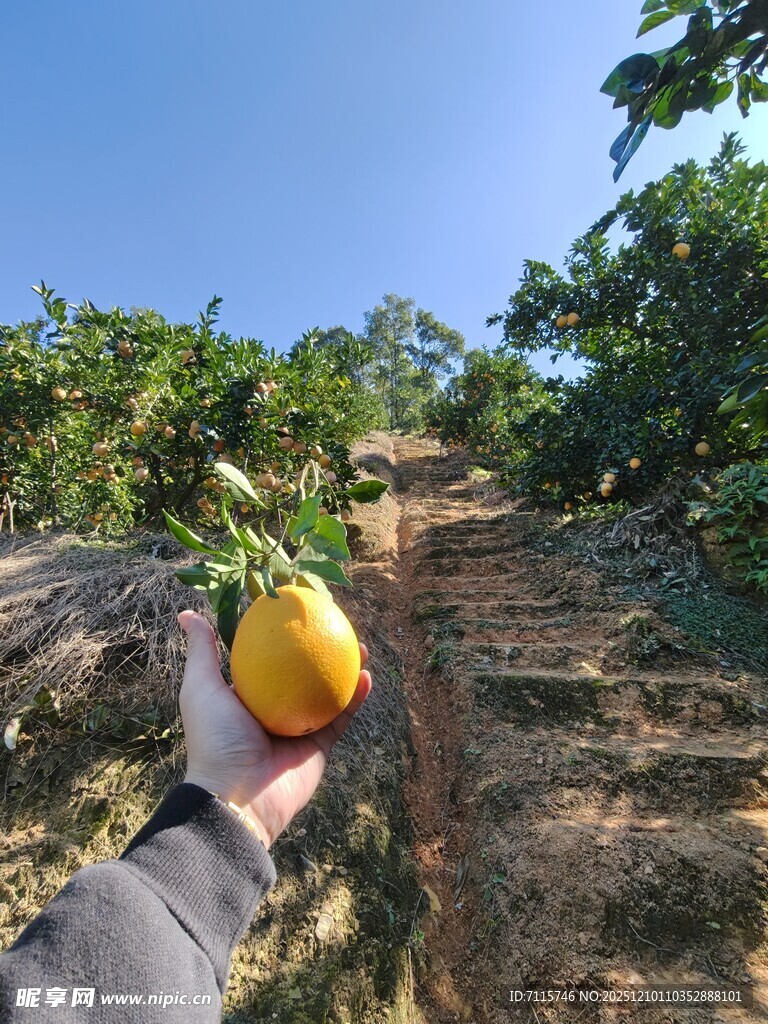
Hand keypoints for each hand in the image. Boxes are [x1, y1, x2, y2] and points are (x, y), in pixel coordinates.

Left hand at [178, 609, 371, 848]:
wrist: (239, 796)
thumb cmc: (215, 738)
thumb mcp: (201, 687)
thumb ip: (201, 651)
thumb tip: (187, 613)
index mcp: (246, 695)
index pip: (266, 658)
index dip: (282, 635)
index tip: (298, 611)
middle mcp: (273, 709)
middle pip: (301, 672)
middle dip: (320, 649)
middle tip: (335, 624)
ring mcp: (297, 727)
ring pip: (328, 691)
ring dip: (346, 668)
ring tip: (359, 644)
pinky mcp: (318, 746)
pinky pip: (341, 717)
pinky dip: (355, 698)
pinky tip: (367, 675)